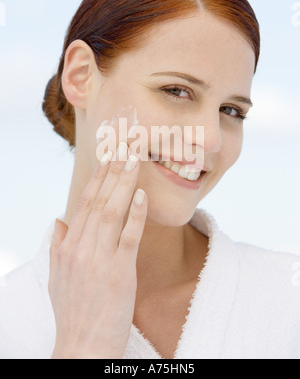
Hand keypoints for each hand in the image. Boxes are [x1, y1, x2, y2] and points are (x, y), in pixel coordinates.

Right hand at [49, 143, 146, 358]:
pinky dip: (135, 215)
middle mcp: (81, 249)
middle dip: (112, 171)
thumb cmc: (73, 312)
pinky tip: (142, 196)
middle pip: (98, 201)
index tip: (109, 157)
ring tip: (134, 160)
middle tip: (125, 146)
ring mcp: (99, 260)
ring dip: (123, 184)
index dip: (98, 178)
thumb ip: (58, 247)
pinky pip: (128, 238)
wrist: (82, 347)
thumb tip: (59, 221)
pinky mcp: (119, 274)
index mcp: (69, 247)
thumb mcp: (57, 278)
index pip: (85, 203)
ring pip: (111, 212)